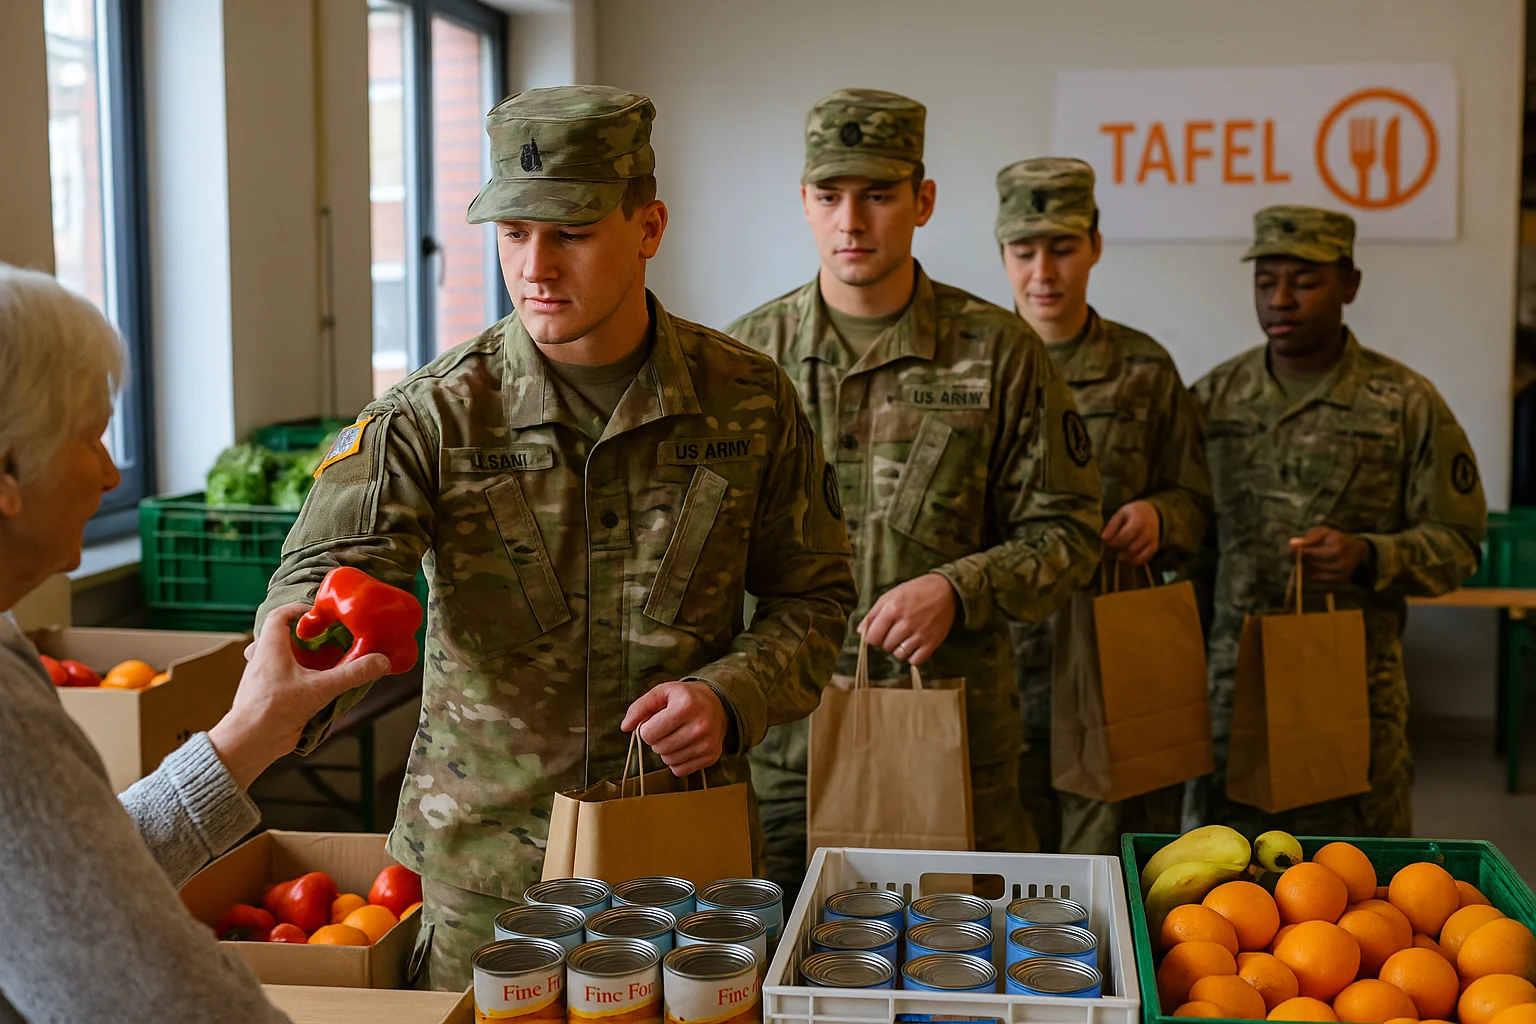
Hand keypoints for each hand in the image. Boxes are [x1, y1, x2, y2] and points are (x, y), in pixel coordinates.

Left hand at [210, 604, 391, 788]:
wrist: (249, 742)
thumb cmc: (273, 710)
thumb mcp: (320, 688)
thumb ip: (352, 674)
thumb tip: (379, 662)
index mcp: (270, 648)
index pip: (279, 616)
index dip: (298, 610)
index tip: (318, 613)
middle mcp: (263, 659)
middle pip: (281, 637)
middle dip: (305, 637)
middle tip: (326, 640)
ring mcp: (262, 678)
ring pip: (282, 659)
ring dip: (302, 659)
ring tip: (324, 664)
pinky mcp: (267, 696)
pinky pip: (284, 679)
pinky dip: (300, 678)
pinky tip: (317, 688)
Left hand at [621, 681, 729, 776]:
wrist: (717, 704)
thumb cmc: (685, 698)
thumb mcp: (662, 692)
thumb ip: (639, 707)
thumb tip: (625, 727)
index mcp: (686, 706)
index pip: (648, 734)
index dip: (646, 729)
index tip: (655, 721)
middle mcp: (700, 726)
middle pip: (658, 749)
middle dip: (657, 739)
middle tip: (667, 728)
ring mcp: (707, 743)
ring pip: (668, 761)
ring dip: (667, 750)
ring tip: (677, 735)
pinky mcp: (711, 757)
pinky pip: (680, 770)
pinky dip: (677, 761)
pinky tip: (685, 746)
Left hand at [857, 573, 956, 665]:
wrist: (946, 590)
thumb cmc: (915, 590)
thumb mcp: (890, 595)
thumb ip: (873, 613)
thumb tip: (861, 631)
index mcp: (892, 610)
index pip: (872, 638)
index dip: (872, 637)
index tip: (878, 633)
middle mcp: (905, 624)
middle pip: (885, 647)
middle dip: (886, 641)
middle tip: (894, 632)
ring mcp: (920, 635)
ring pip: (899, 655)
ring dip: (899, 649)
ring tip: (904, 638)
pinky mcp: (932, 643)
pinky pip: (915, 660)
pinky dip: (912, 656)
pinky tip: (913, 646)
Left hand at [1102, 500, 1160, 565]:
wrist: (1151, 513)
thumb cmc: (1132, 514)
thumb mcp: (1120, 514)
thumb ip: (1111, 526)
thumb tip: (1104, 538)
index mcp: (1138, 521)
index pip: (1123, 538)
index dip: (1112, 542)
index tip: (1107, 540)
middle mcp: (1148, 532)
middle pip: (1129, 549)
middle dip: (1118, 550)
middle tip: (1113, 546)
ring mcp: (1152, 541)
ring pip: (1135, 557)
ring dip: (1124, 557)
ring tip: (1119, 550)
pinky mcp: (1154, 548)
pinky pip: (1142, 560)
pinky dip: (1132, 561)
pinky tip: (1126, 556)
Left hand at [1289, 527, 1369, 584]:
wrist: (1358, 553)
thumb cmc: (1336, 540)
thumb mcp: (1325, 532)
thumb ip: (1309, 537)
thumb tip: (1292, 544)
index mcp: (1337, 545)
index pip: (1313, 551)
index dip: (1299, 552)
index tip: (1290, 549)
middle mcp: (1340, 561)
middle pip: (1312, 564)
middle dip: (1301, 560)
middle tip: (1293, 556)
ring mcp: (1340, 573)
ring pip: (1313, 573)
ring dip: (1304, 568)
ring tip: (1302, 561)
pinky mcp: (1339, 581)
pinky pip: (1318, 580)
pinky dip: (1310, 575)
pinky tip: (1309, 569)